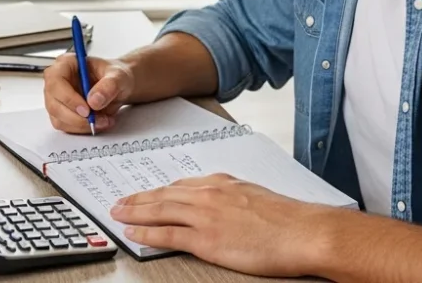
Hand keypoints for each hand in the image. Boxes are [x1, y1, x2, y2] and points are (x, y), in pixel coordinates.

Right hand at [42, 54, 134, 133]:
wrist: (119, 86)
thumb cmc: (115, 76)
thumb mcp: (118, 76)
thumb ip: (109, 86)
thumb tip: (93, 101)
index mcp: (65, 64)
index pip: (56, 81)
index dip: (68, 97)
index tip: (86, 109)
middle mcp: (57, 81)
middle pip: (54, 104)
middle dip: (76, 117)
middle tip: (97, 120)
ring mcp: (57, 98)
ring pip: (59, 118)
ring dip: (81, 125)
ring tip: (104, 121)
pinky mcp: (61, 113)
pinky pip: (66, 127)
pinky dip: (82, 129)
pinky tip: (98, 123)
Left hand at [109, 173, 336, 277]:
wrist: (303, 231)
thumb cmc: (287, 218)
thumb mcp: (254, 194)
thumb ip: (232, 196)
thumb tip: (221, 202)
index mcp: (221, 182)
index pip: (180, 186)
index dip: (158, 191)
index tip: (144, 194)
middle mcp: (209, 194)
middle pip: (163, 195)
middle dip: (138, 199)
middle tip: (119, 202)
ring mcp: (205, 216)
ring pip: (159, 211)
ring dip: (134, 212)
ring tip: (117, 214)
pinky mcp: (207, 239)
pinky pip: (167, 235)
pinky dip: (147, 234)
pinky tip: (133, 234)